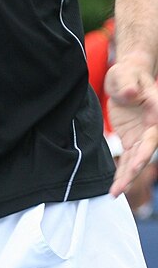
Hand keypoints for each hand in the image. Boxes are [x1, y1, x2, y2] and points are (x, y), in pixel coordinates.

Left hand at [106, 61, 157, 196]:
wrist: (126, 78)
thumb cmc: (128, 74)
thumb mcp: (125, 75)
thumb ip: (128, 85)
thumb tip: (131, 93)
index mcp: (155, 114)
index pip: (152, 138)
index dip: (145, 152)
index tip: (136, 164)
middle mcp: (152, 130)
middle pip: (143, 155)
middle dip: (132, 173)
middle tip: (120, 188)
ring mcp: (142, 137)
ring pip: (135, 161)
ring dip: (125, 178)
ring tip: (114, 193)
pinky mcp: (132, 140)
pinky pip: (127, 159)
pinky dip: (121, 172)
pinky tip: (115, 186)